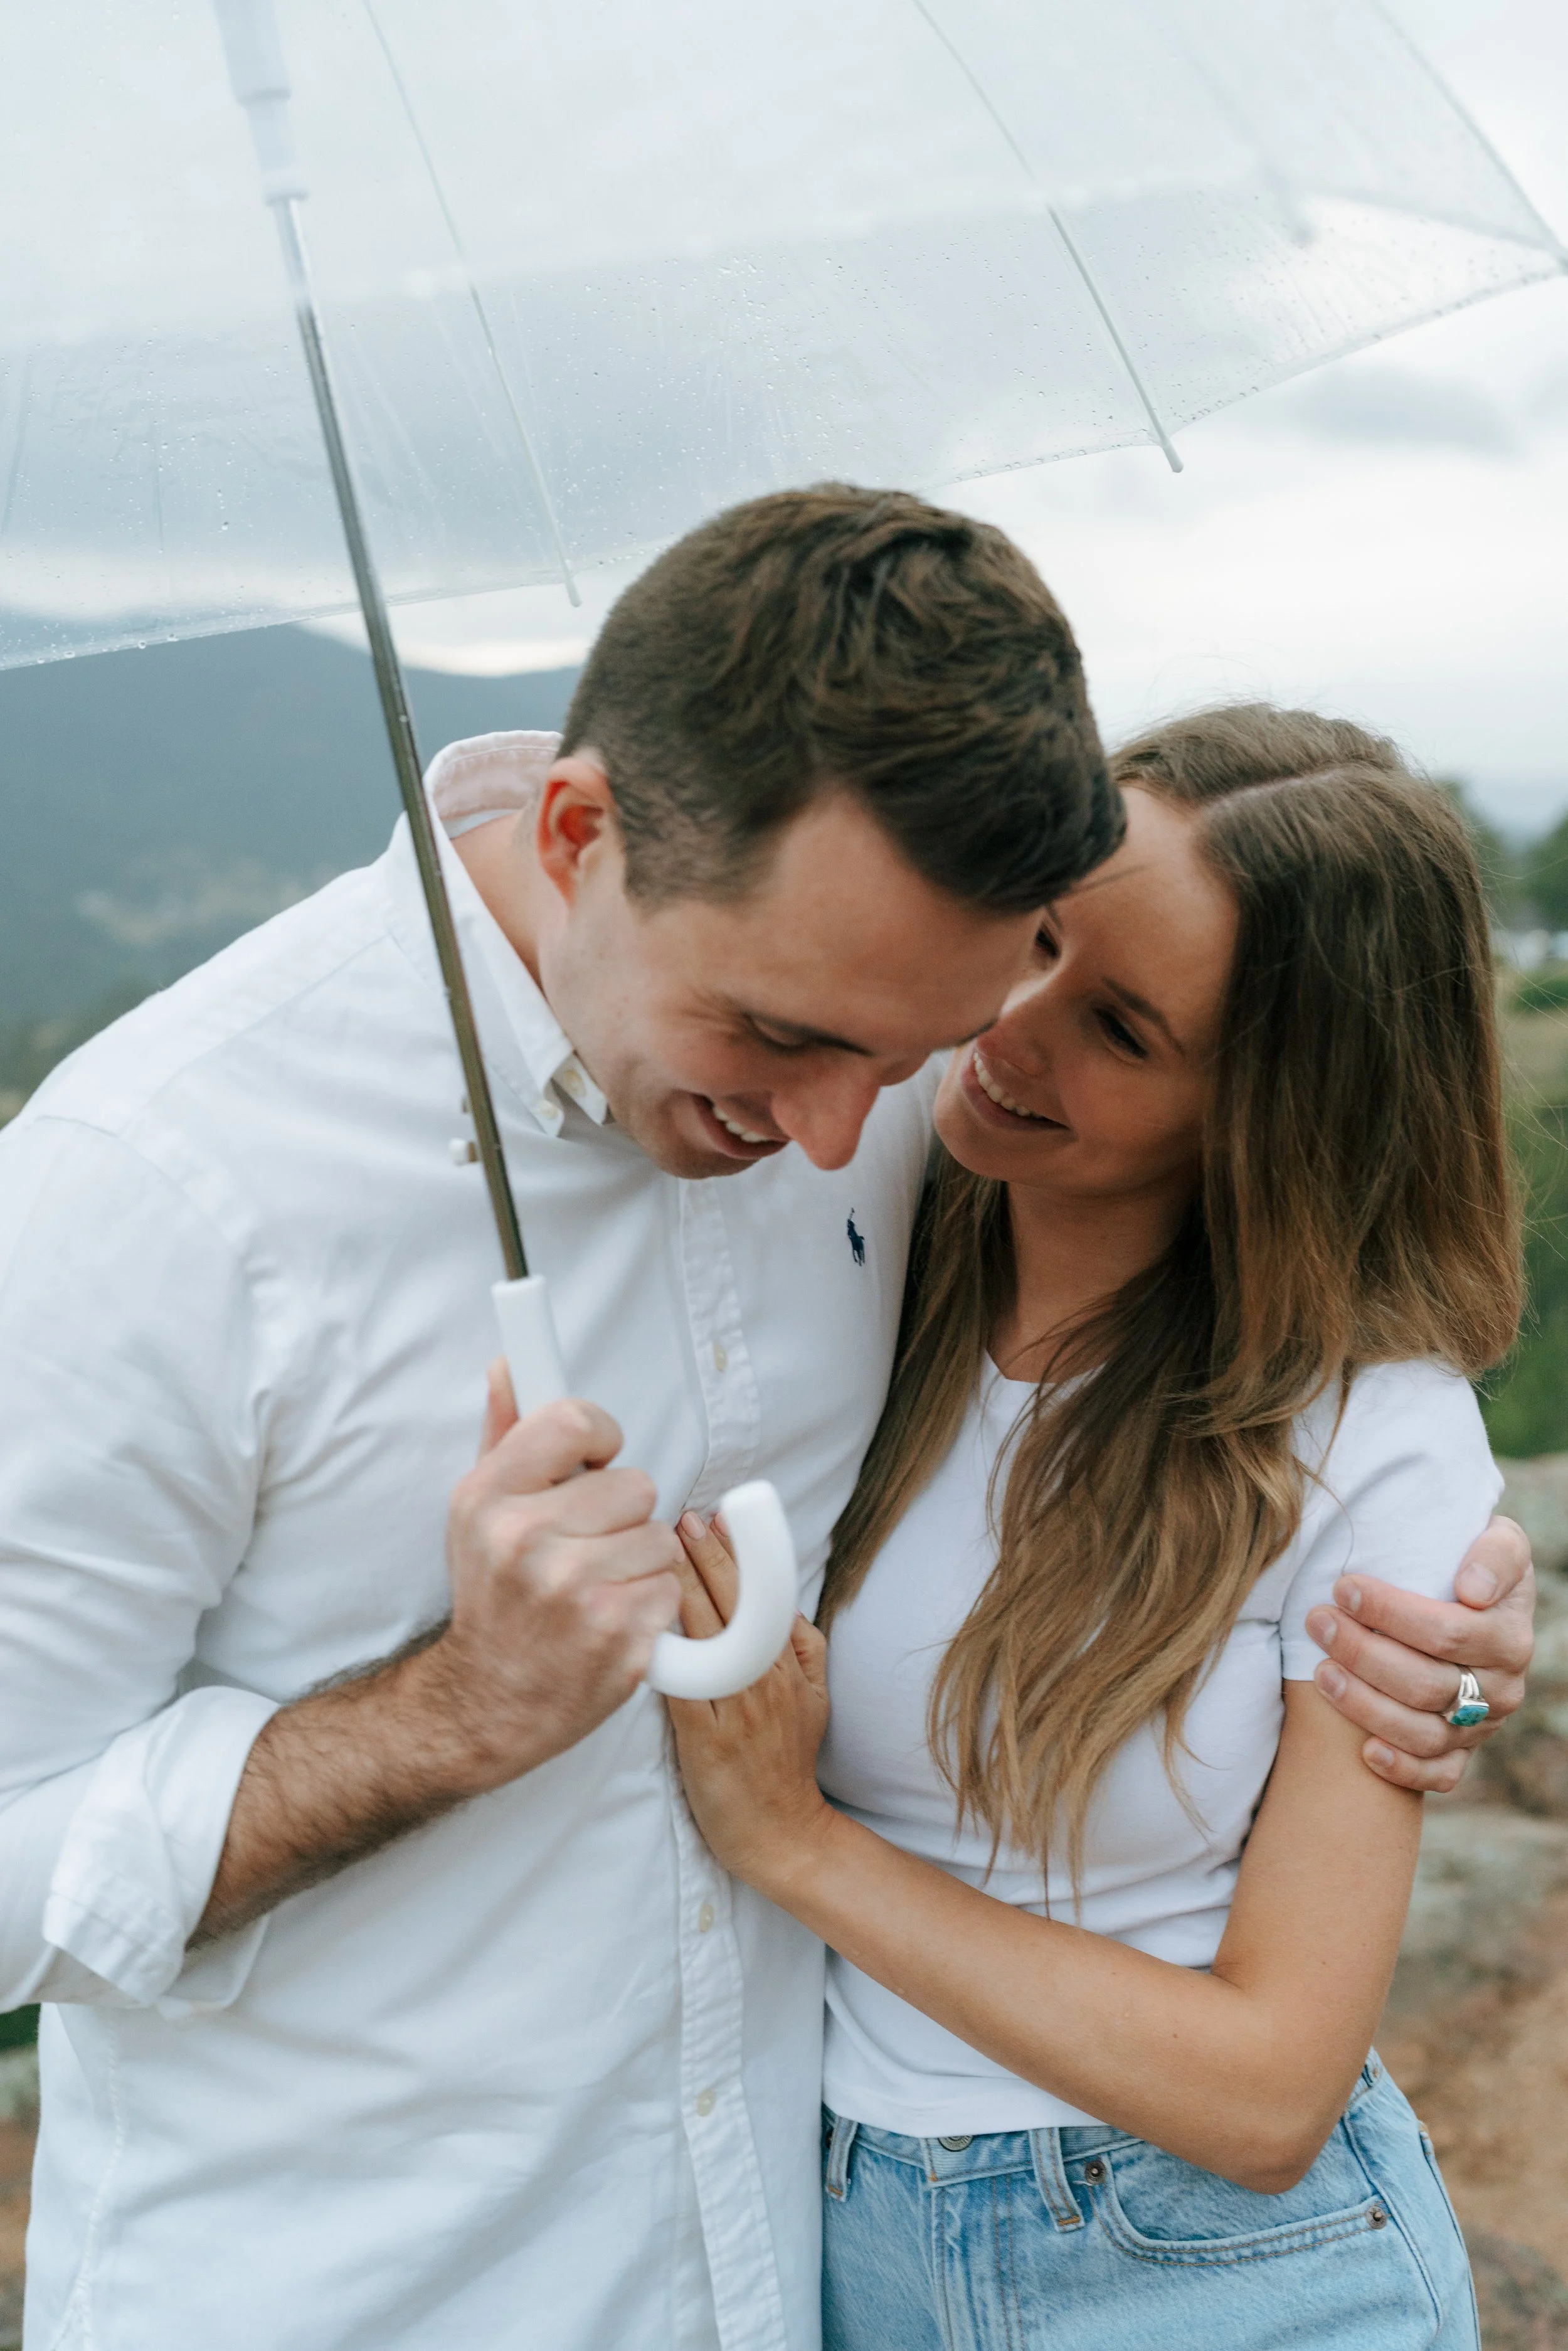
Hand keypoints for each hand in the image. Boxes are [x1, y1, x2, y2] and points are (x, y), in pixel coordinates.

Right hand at [411, 1360, 684, 1794]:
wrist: (486, 1702)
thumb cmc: (493, 1597)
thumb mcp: (478, 1510)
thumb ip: (504, 1433)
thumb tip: (512, 1364)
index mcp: (490, 1497)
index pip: (575, 1420)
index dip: (600, 1438)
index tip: (594, 1462)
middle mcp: (526, 1540)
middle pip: (636, 1483)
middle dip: (622, 1514)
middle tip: (585, 1547)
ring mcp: (573, 1591)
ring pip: (660, 1537)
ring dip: (641, 1563)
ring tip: (596, 1588)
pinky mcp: (617, 1637)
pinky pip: (671, 1590)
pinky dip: (651, 1607)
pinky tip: (610, 1622)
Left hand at [664, 1511, 832, 1891]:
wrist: (782, 1833)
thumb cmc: (788, 1760)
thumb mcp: (816, 1696)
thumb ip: (803, 1643)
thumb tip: (780, 1596)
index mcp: (790, 1663)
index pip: (767, 1594)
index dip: (742, 1553)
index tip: (718, 1518)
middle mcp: (766, 1679)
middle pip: (738, 1604)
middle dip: (709, 1555)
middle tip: (683, 1518)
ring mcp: (737, 1707)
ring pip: (712, 1635)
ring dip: (685, 1587)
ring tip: (661, 1550)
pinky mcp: (705, 1737)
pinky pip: (685, 1683)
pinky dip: (668, 1649)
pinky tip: (645, 1617)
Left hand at [1305, 1514, 1534, 1792]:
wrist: (1479, 1603)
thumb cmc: (1474, 1565)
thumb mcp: (1499, 1542)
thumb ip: (1495, 1553)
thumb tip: (1472, 1590)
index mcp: (1509, 1637)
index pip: (1447, 1633)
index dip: (1391, 1612)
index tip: (1343, 1587)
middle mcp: (1502, 1689)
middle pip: (1426, 1684)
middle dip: (1363, 1653)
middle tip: (1317, 1622)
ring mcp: (1483, 1726)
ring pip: (1424, 1733)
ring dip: (1365, 1706)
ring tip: (1320, 1672)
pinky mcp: (1463, 1754)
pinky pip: (1439, 1776)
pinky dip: (1402, 1769)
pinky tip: (1365, 1751)